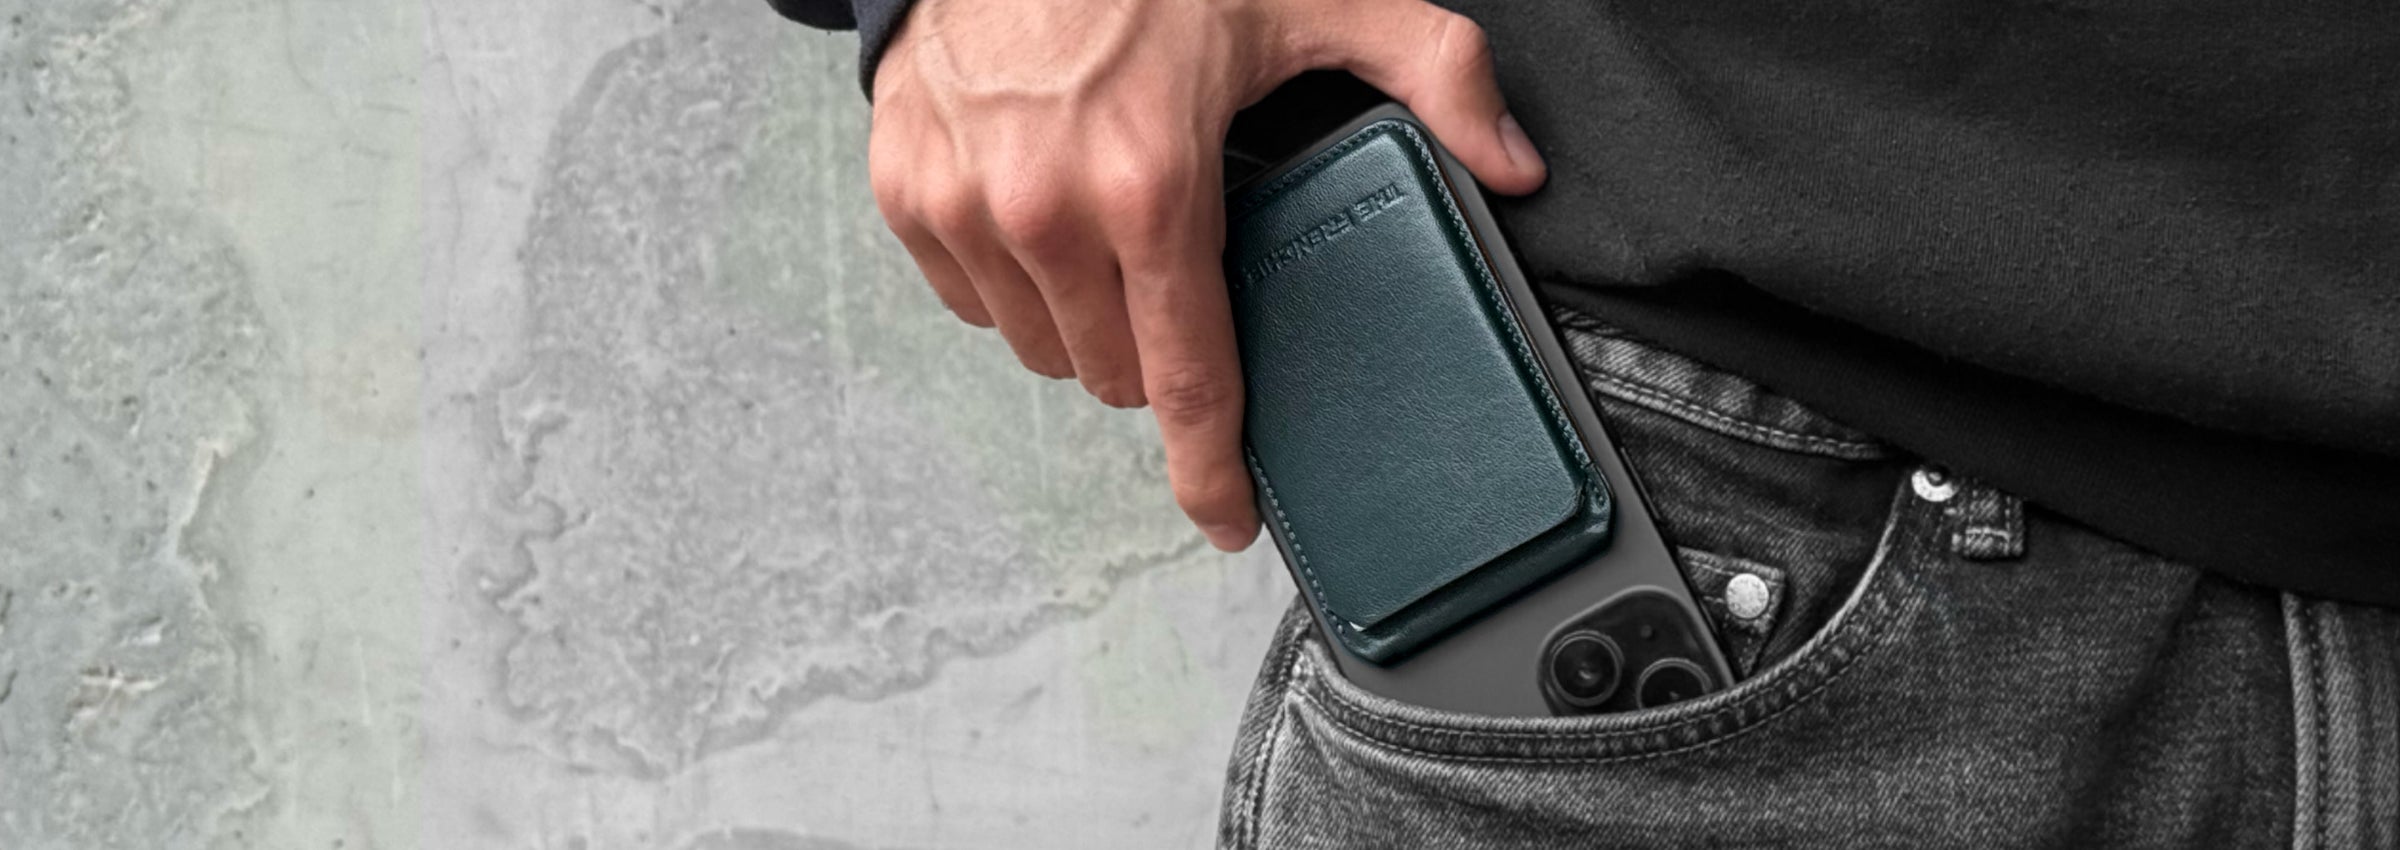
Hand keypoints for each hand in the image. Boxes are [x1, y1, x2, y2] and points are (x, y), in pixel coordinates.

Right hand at [866, 0, 1546, 550]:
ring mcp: (963, 207)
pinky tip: (1043, 212)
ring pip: (1038, 346)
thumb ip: (1432, 73)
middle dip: (1156, 351)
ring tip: (1110, 233)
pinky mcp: (906, 190)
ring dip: (1082, 321)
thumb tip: (1514, 160)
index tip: (1227, 517)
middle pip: (1113, 375)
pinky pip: (967, 298)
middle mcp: (1045, 213)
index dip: (1212, 469)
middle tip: (1181, 274)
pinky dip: (1009, 278)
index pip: (1188, 382)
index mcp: (1151, 189)